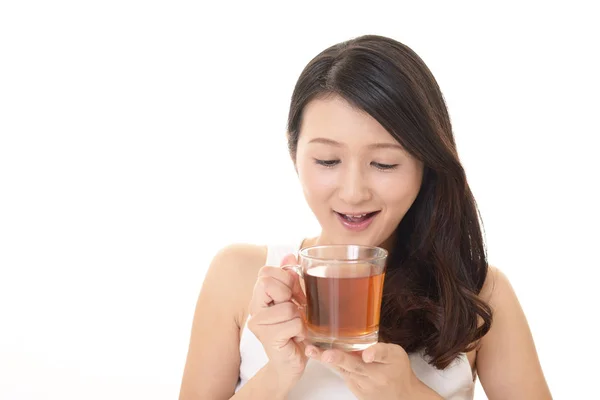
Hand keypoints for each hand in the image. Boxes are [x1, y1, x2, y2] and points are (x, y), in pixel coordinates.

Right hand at [247, 254, 307, 384]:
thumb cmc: (294, 329)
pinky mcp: (268, 338)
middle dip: (290, 296)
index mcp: (259, 295)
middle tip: (293, 311)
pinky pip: (293, 323)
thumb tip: (290, 255)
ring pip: (287, 307)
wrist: (291, 362)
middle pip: (269, 284)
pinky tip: (295, 337)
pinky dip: (301, 330)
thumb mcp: (295, 299)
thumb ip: (291, 278)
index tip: (291, 294)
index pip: (265, 272)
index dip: (284, 278)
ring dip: (299, 318)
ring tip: (295, 327)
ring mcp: (258, 324)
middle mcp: (254, 308)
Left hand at [305, 343, 442, 399]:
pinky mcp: (357, 391)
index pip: (381, 355)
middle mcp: (375, 377)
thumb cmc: (398, 370)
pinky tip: (324, 355)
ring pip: (345, 370)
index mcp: (388, 363)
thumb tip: (366, 352)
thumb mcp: (397, 354)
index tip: (367, 355)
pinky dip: (335, 365)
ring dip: (328, 360)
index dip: (373, 354)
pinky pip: (345, 375)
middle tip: (325, 354)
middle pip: (355, 366)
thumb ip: (381, 349)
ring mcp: (364, 386)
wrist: (402, 395)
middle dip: (338, 359)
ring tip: (312, 350)